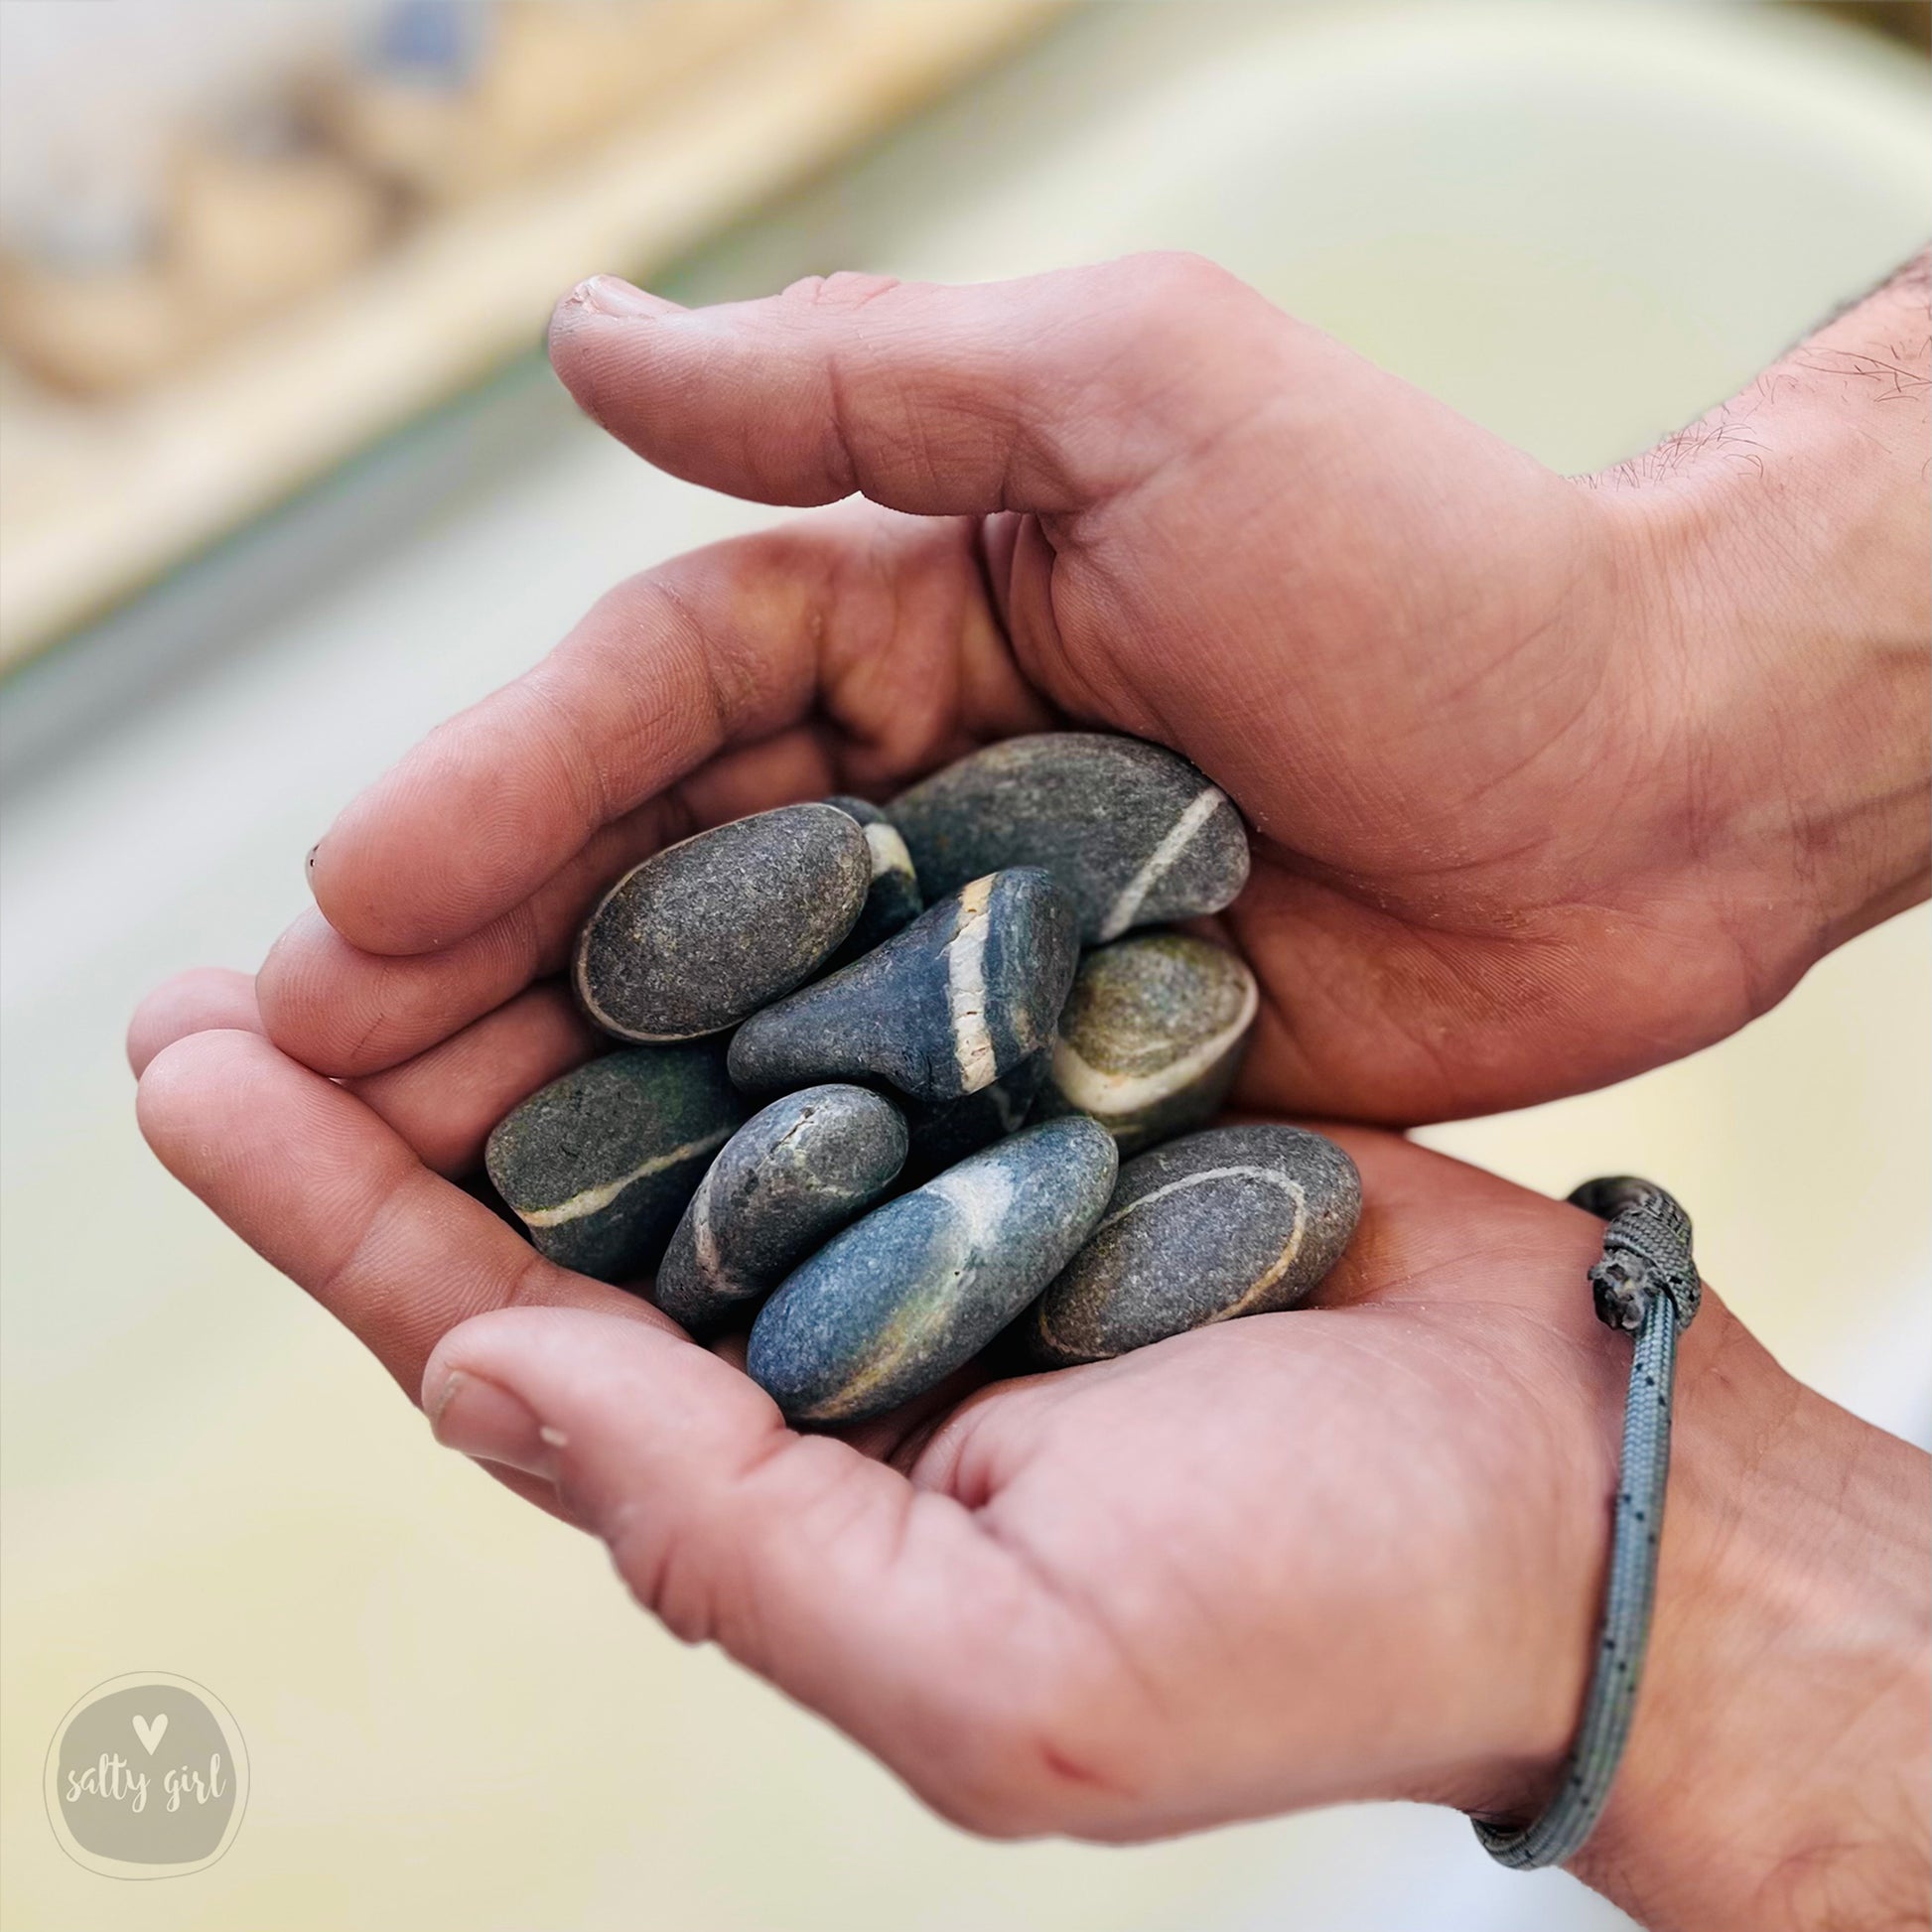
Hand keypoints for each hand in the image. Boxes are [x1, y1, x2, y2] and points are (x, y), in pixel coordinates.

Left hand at [128, 989, 1928, 1930]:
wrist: (1562, 1495)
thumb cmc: (1309, 1620)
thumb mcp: (992, 1667)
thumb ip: (724, 1535)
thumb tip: (487, 1384)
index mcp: (783, 1490)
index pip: (499, 1340)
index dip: (337, 1212)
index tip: (191, 1073)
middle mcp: (831, 1343)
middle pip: (565, 1194)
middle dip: (402, 1080)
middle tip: (239, 960)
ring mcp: (938, 1208)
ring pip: (695, 1076)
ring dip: (558, 975)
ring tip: (414, 855)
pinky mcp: (1042, 1103)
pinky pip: (860, 1003)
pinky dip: (760, 923)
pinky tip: (671, 824)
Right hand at [257, 251, 1928, 1122]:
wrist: (1656, 778)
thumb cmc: (1429, 562)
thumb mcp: (1144, 393)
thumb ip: (869, 378)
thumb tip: (585, 343)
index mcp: (905, 612)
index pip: (647, 701)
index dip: (489, 796)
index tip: (345, 910)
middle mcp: (913, 783)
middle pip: (645, 882)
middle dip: (467, 975)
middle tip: (290, 1082)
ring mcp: (973, 948)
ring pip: (723, 1029)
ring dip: (561, 1102)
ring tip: (387, 1192)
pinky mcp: (1051, 1081)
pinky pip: (865, 1143)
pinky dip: (745, 1196)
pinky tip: (618, 1273)